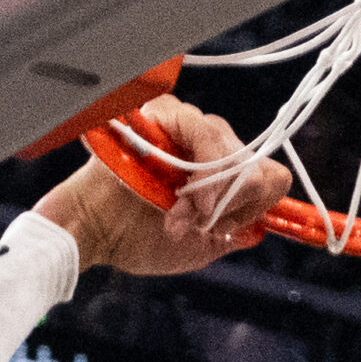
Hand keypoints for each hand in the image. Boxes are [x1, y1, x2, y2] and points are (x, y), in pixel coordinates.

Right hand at [35, 96, 289, 277]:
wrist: (95, 232)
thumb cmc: (135, 239)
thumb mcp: (197, 247)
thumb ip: (231, 234)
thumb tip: (261, 226)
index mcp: (213, 171)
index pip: (265, 172)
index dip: (257, 202)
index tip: (229, 227)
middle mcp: (204, 144)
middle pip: (255, 162)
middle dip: (235, 202)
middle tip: (204, 224)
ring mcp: (186, 126)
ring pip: (236, 150)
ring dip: (218, 192)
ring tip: (186, 217)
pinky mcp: (167, 114)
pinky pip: (208, 133)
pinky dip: (207, 171)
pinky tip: (188, 197)